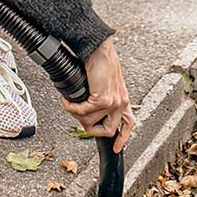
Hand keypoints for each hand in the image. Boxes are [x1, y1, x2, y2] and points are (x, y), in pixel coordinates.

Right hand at [60, 37, 135, 153]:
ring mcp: (113, 102)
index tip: (115, 148)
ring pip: (90, 122)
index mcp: (122, 99)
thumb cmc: (98, 61)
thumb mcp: (104, 82)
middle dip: (89, 128)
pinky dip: (71, 107)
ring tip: (70, 102)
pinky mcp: (103, 99)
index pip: (129, 123)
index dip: (123, 138)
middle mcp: (121, 103)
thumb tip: (89, 109)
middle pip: (107, 130)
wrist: (97, 48)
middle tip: (78, 119)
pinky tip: (67, 99)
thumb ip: (102, 96)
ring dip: (76, 114)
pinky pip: (83, 112)